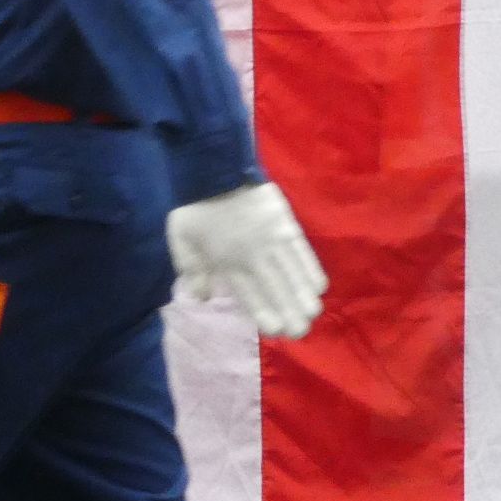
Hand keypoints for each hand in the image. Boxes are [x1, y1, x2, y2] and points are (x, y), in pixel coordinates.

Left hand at [166, 181, 325, 339]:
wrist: (216, 168)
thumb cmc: (196, 208)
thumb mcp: (181, 241)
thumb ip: (192, 271)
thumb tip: (203, 296)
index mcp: (229, 262)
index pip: (252, 295)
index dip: (266, 314)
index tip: (277, 331)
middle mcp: (255, 255)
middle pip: (277, 288)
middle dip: (291, 313)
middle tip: (302, 332)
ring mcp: (274, 239)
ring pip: (294, 273)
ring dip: (305, 296)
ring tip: (314, 314)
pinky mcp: (287, 224)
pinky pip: (303, 251)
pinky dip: (312, 269)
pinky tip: (320, 286)